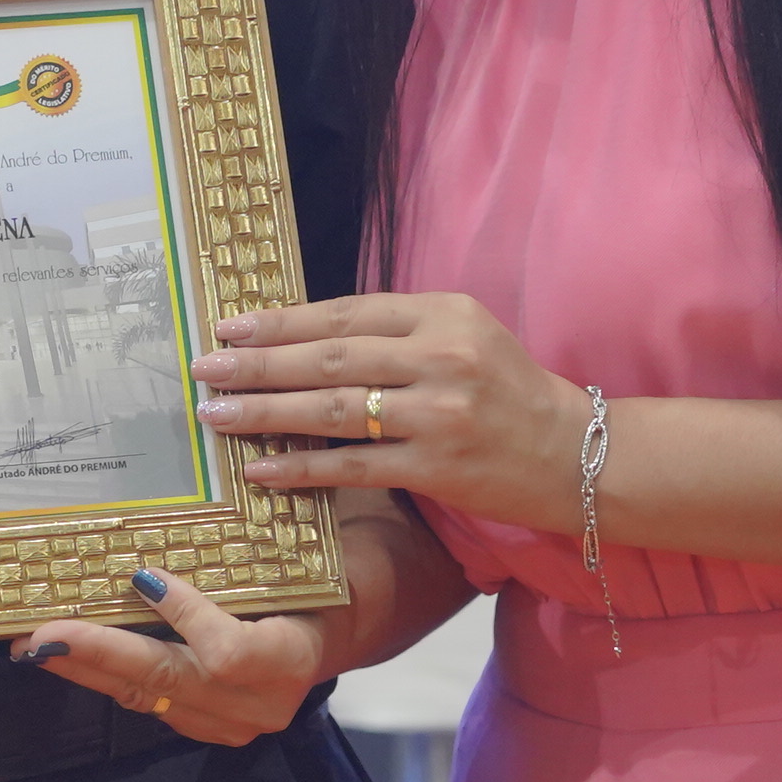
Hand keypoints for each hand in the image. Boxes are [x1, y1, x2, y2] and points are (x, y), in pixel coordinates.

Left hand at [11, 565, 336, 747]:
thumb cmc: (305, 585)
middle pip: (170, 679)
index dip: (185, 617)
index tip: (144, 578)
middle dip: (101, 653)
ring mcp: (232, 724)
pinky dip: (105, 676)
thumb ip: (240, 560)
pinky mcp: (206, 729)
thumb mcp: (286, 565)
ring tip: (34, 645)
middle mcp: (261, 703)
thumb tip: (169, 536)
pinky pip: (147, 702)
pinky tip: (67, 656)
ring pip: (147, 696)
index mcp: (290, 657)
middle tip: (43, 635)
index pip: (229, 652)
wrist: (323, 635)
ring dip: (87, 668)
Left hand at [192, 293, 591, 538]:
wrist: (577, 455)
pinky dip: (302, 467)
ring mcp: (439, 413)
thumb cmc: (509, 394)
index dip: (282, 321)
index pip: (345, 312)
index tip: (230, 327)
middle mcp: (440, 356)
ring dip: (265, 413)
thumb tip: (305, 335)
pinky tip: (260, 468)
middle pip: (329, 357)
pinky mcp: (438, 466)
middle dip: (258, 364)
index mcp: (443, 314)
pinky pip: (353, 466)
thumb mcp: (463, 338)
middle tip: (205, 367)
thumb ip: (397, 332)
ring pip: (333, 410)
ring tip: (216, 413)